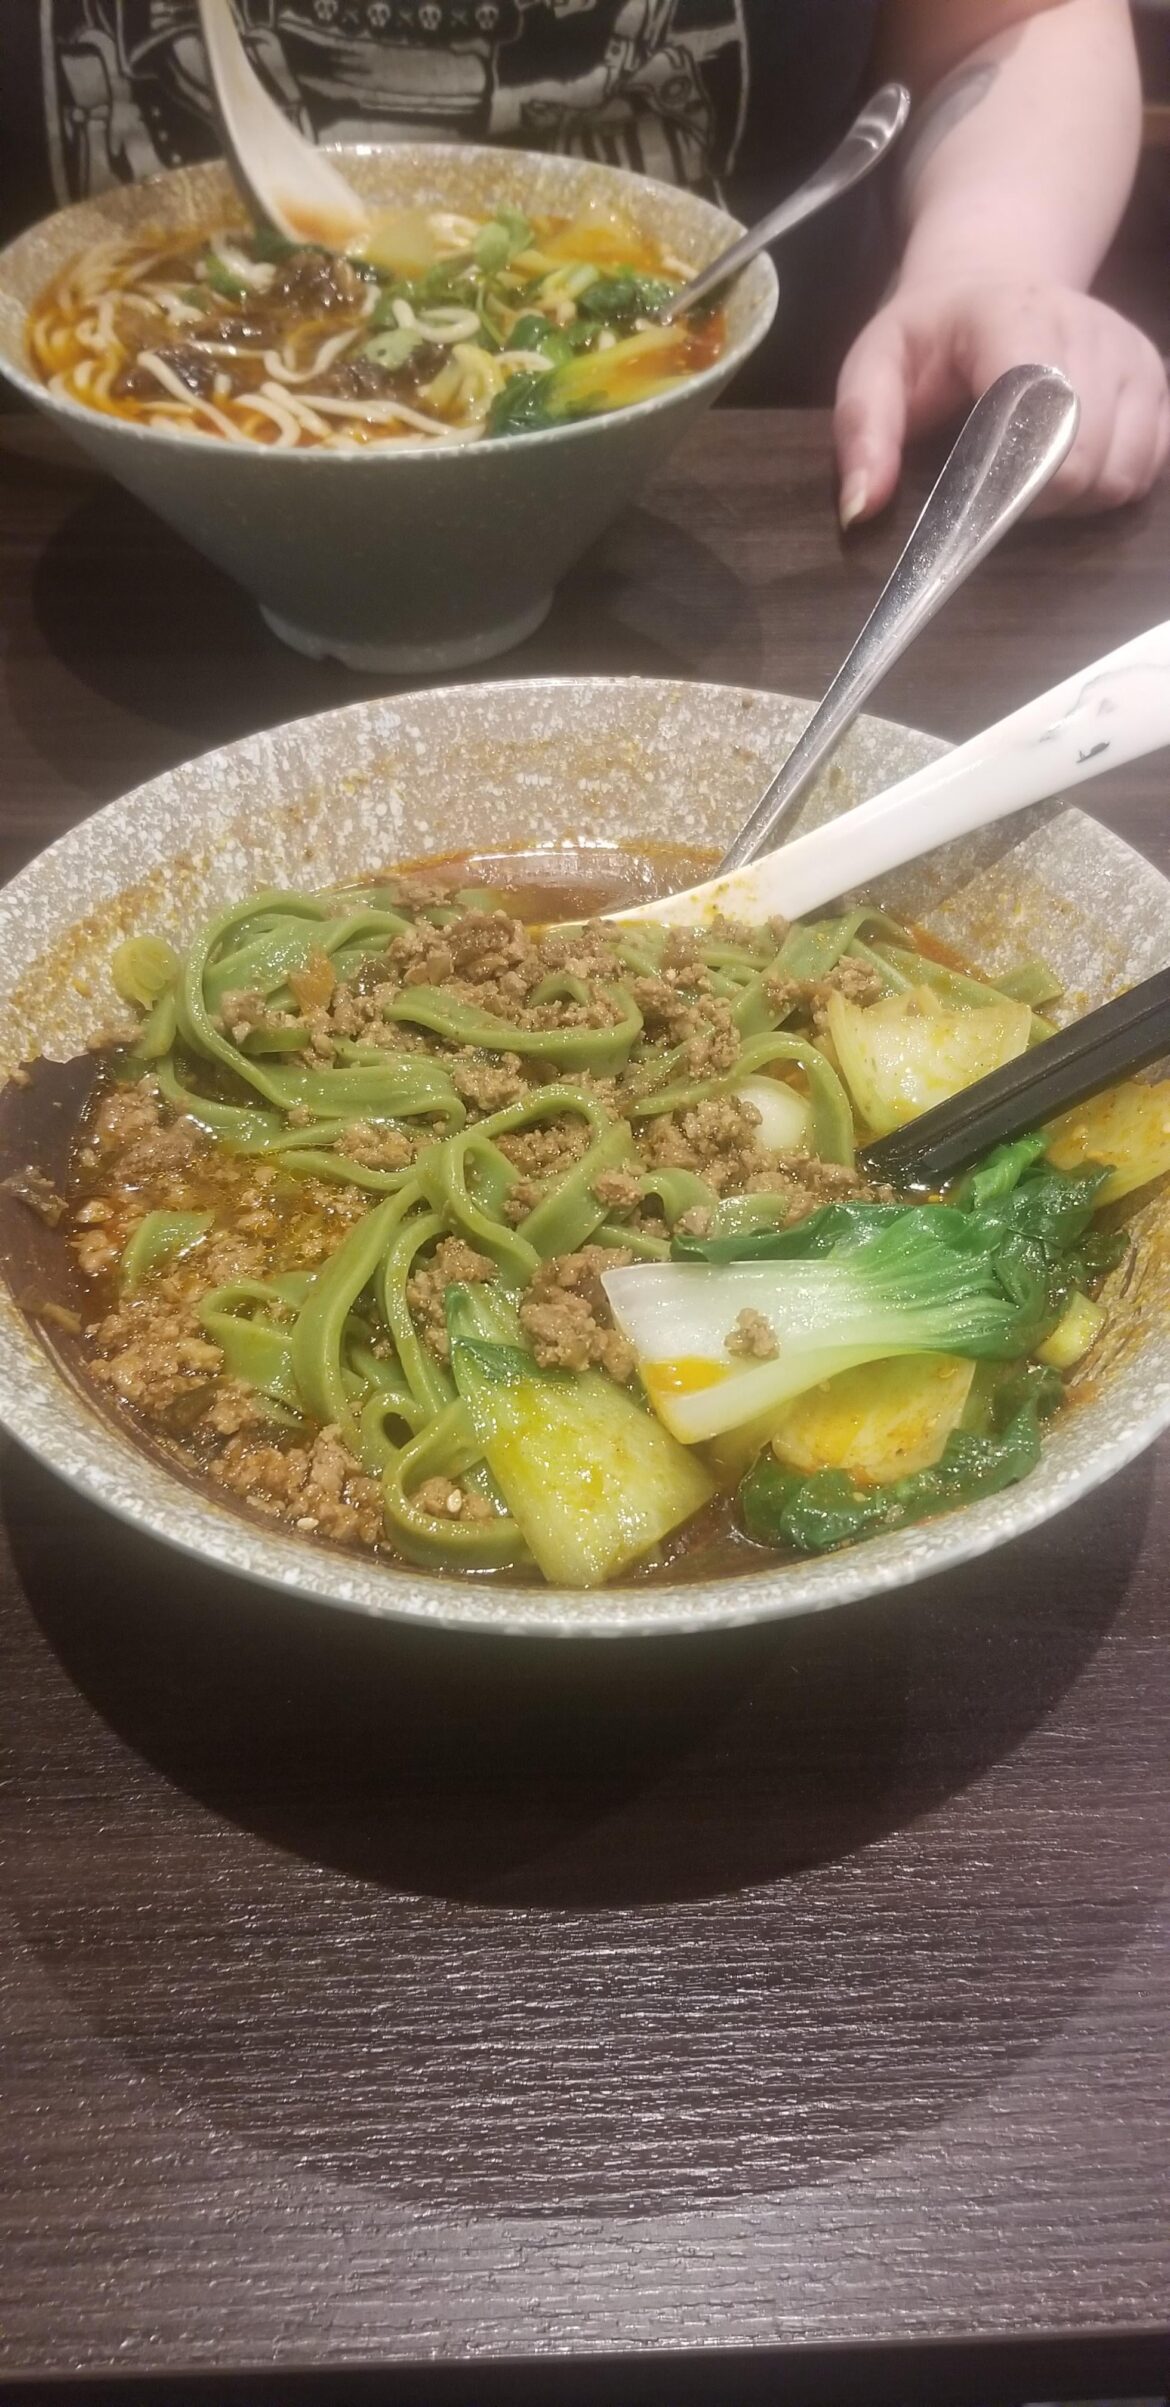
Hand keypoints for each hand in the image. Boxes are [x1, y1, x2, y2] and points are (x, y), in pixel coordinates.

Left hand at [834, 279, 1169, 522]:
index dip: (1015, 478)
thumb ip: (862, 430)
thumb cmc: (931, 333)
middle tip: (998, 485)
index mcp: (1015, 319)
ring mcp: (1132, 352)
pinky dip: (1112, 482)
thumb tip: (861, 508)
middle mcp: (1088, 328)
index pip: (1043, 417)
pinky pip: (1150, 464)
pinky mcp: (1156, 377)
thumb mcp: (874, 365)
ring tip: (1032, 471)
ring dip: (1077, 497)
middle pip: (1083, 460)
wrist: (993, 276)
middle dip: (1039, 498)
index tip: (981, 495)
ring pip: (1122, 471)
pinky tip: (1071, 462)